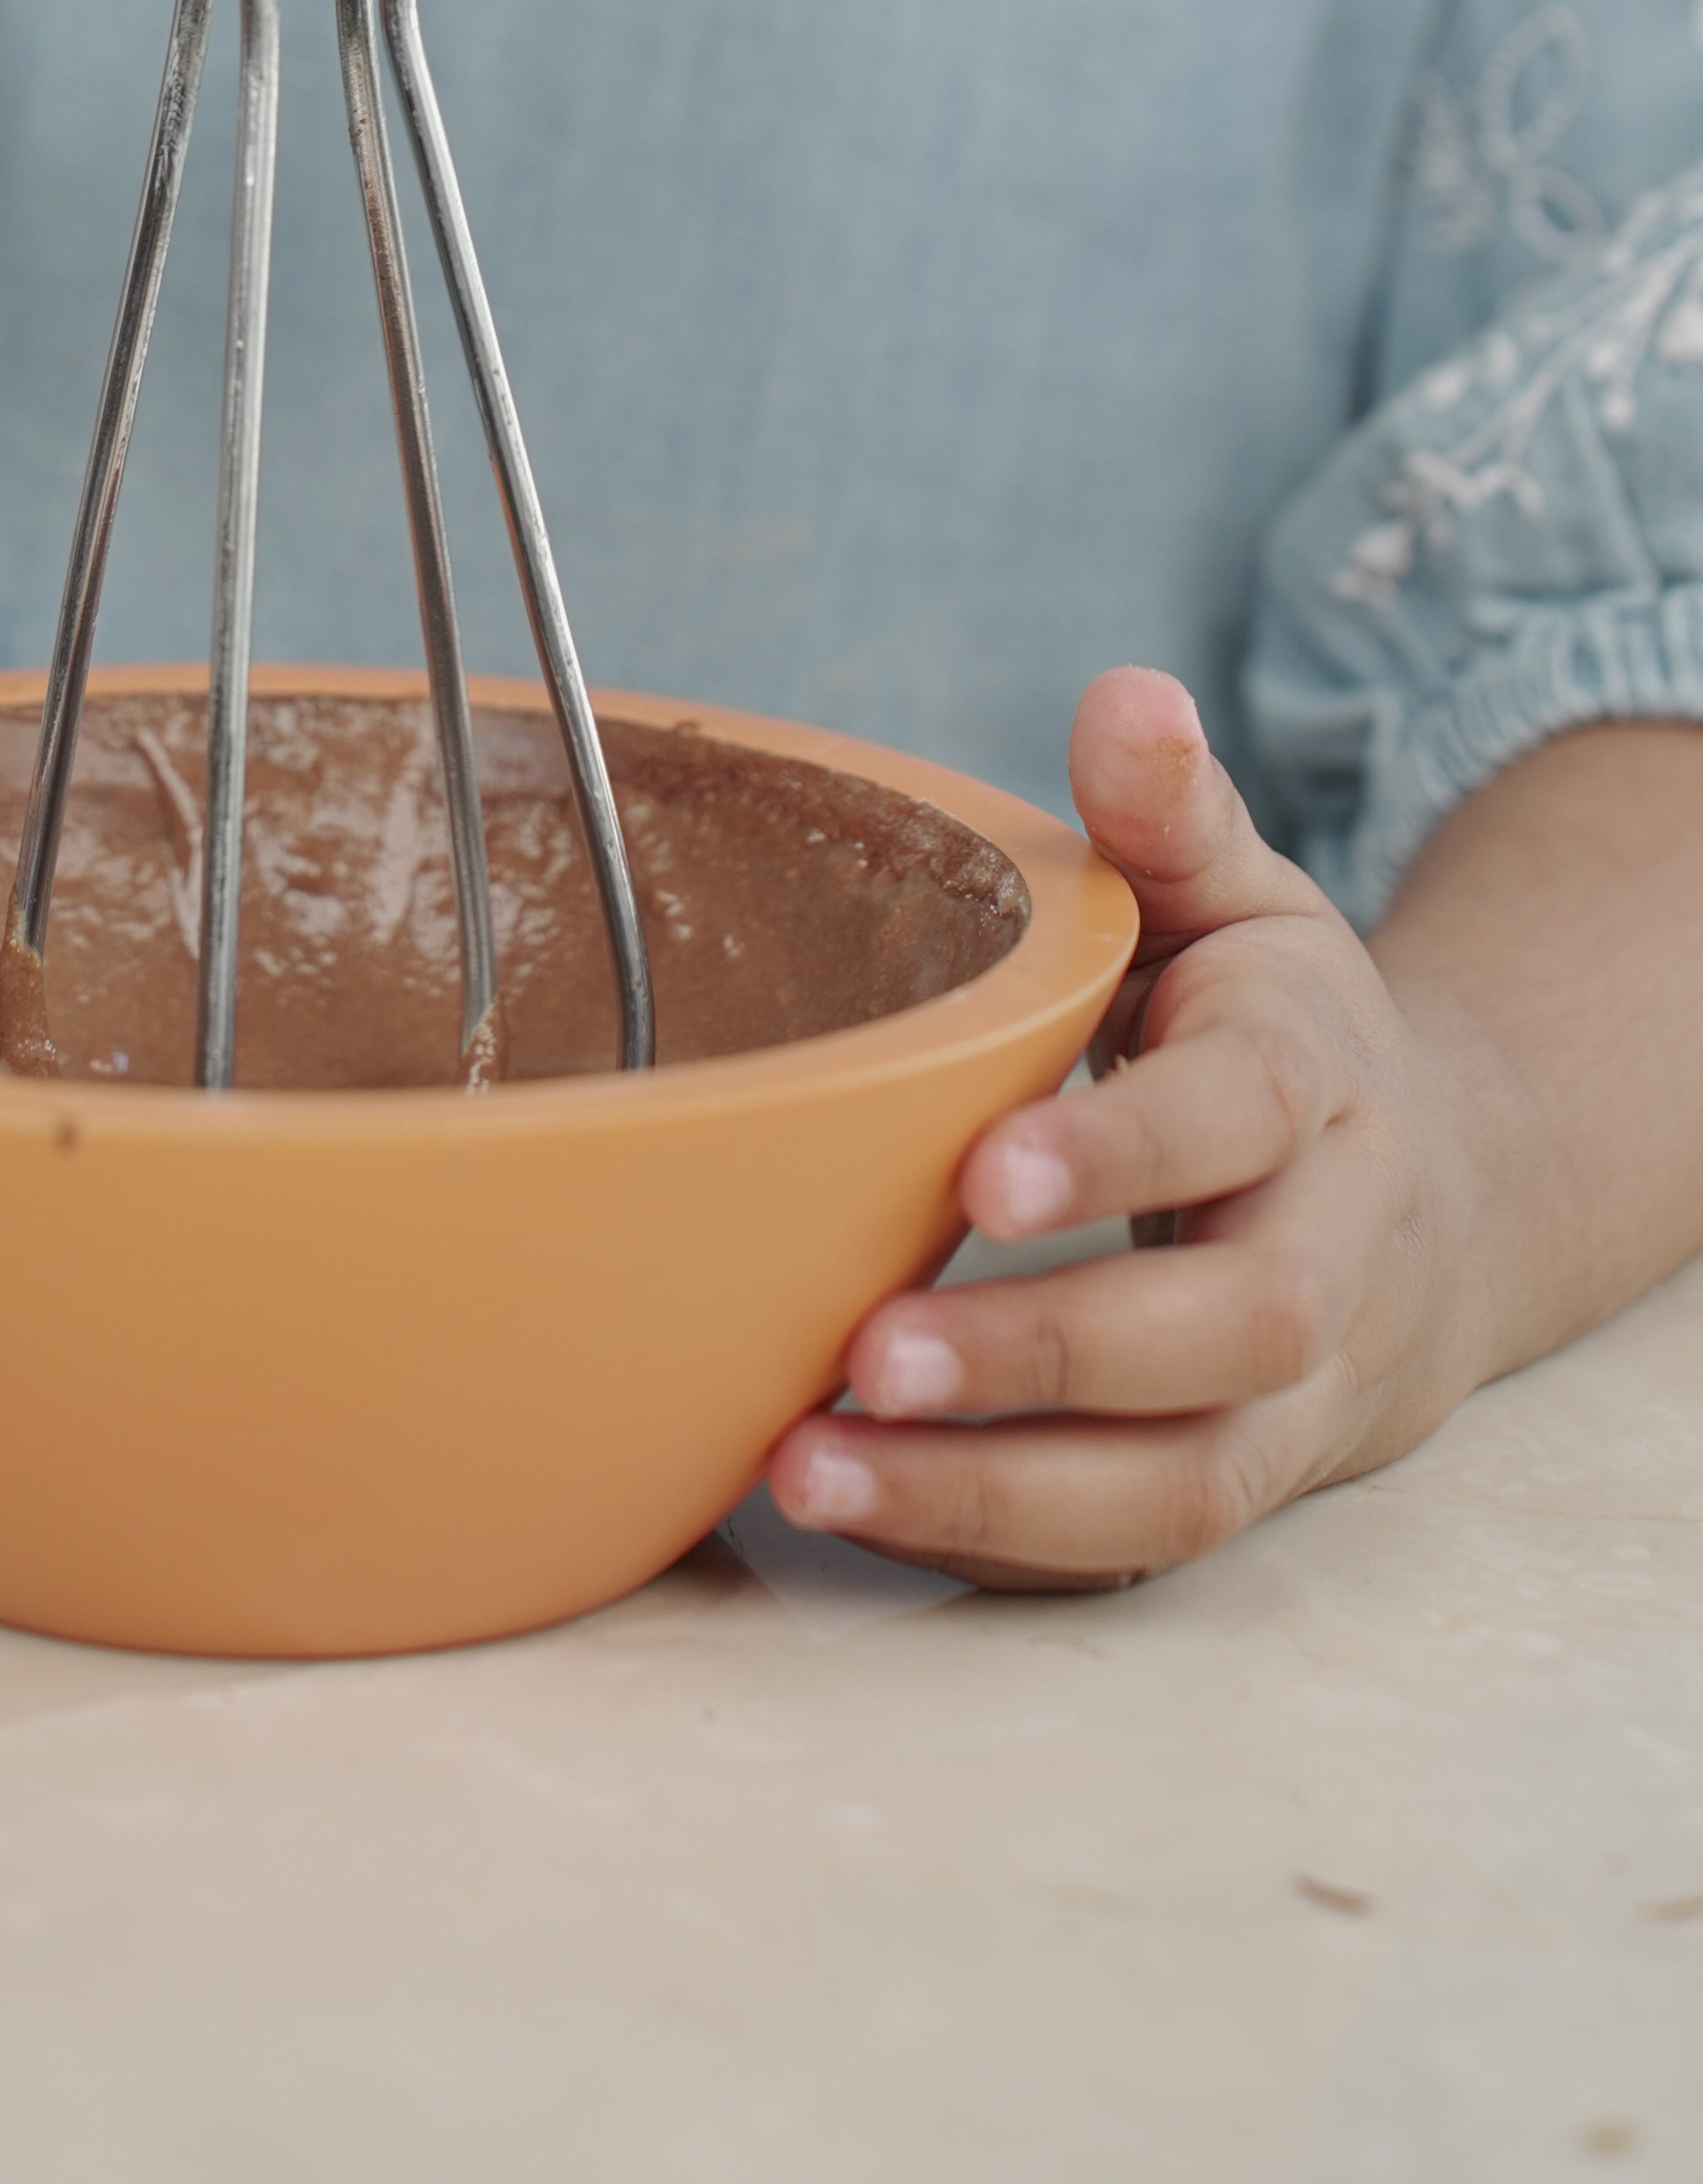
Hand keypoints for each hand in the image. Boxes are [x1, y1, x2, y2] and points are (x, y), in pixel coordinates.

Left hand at [766, 669, 1503, 1588]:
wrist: (1435, 1211)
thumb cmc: (1280, 1035)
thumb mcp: (1241, 901)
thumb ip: (1171, 813)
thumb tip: (1125, 697)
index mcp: (1315, 1088)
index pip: (1239, 1124)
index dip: (1121, 1154)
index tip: (979, 1173)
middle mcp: (1324, 1260)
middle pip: (1225, 1335)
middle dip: (1047, 1353)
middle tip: (863, 1353)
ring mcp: (1287, 1397)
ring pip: (1180, 1480)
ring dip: (996, 1489)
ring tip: (810, 1469)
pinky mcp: (1233, 1482)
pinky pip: (1130, 1546)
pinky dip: (993, 1541)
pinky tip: (850, 1504)